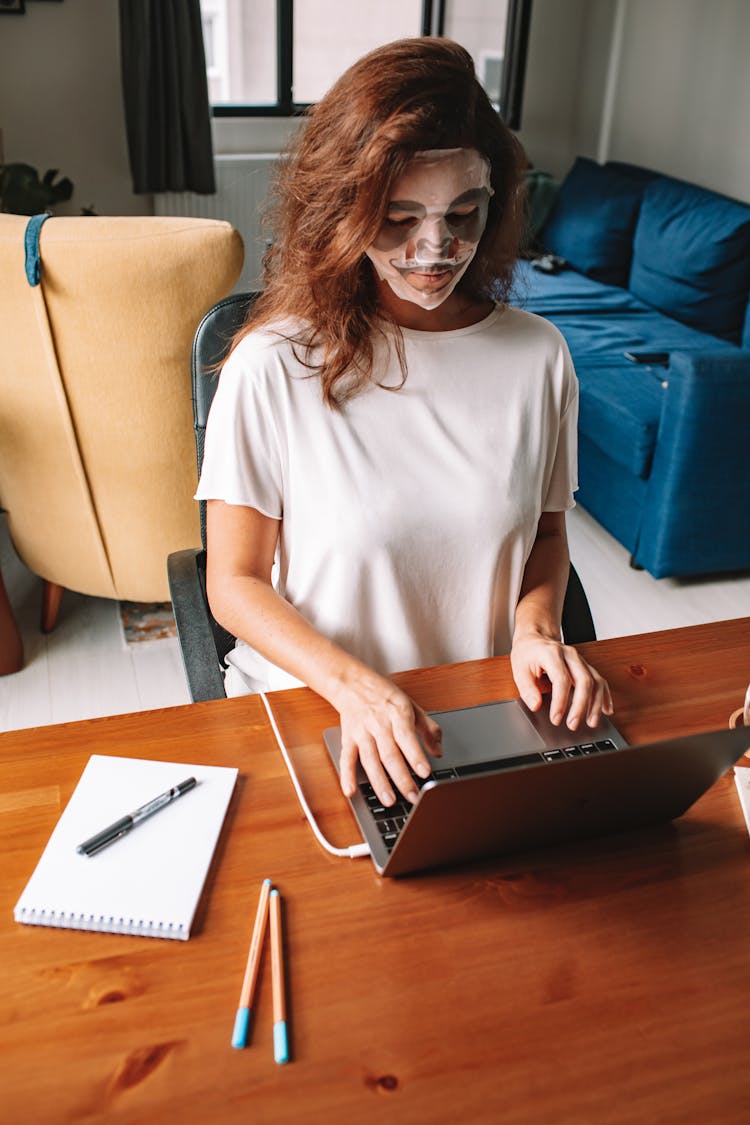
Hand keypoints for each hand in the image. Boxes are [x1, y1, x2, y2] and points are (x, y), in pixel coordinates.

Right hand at [335, 671, 442, 806]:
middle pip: (389, 754)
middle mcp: (378, 724)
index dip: (416, 756)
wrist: (353, 683)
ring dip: (379, 782)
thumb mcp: (412, 706)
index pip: (407, 738)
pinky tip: (350, 791)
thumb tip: (439, 751)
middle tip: (412, 796)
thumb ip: (428, 728)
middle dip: (401, 778)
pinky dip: (347, 775)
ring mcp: (362, 732)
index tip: (425, 772)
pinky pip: (347, 758)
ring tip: (389, 801)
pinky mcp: (348, 738)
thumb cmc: (385, 696)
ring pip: (370, 760)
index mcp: (397, 714)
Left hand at [510, 631, 612, 730]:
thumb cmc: (527, 653)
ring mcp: (580, 660)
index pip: (561, 679)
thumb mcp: (519, 669)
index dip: (560, 701)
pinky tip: (606, 710)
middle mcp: (570, 655)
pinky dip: (605, 696)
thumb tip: (536, 705)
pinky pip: (600, 680)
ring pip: (596, 681)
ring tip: (592, 722)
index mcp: (552, 654)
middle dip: (581, 705)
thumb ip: (527, 688)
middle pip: (584, 680)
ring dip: (596, 703)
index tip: (556, 719)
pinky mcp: (586, 666)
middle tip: (573, 724)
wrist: (536, 639)